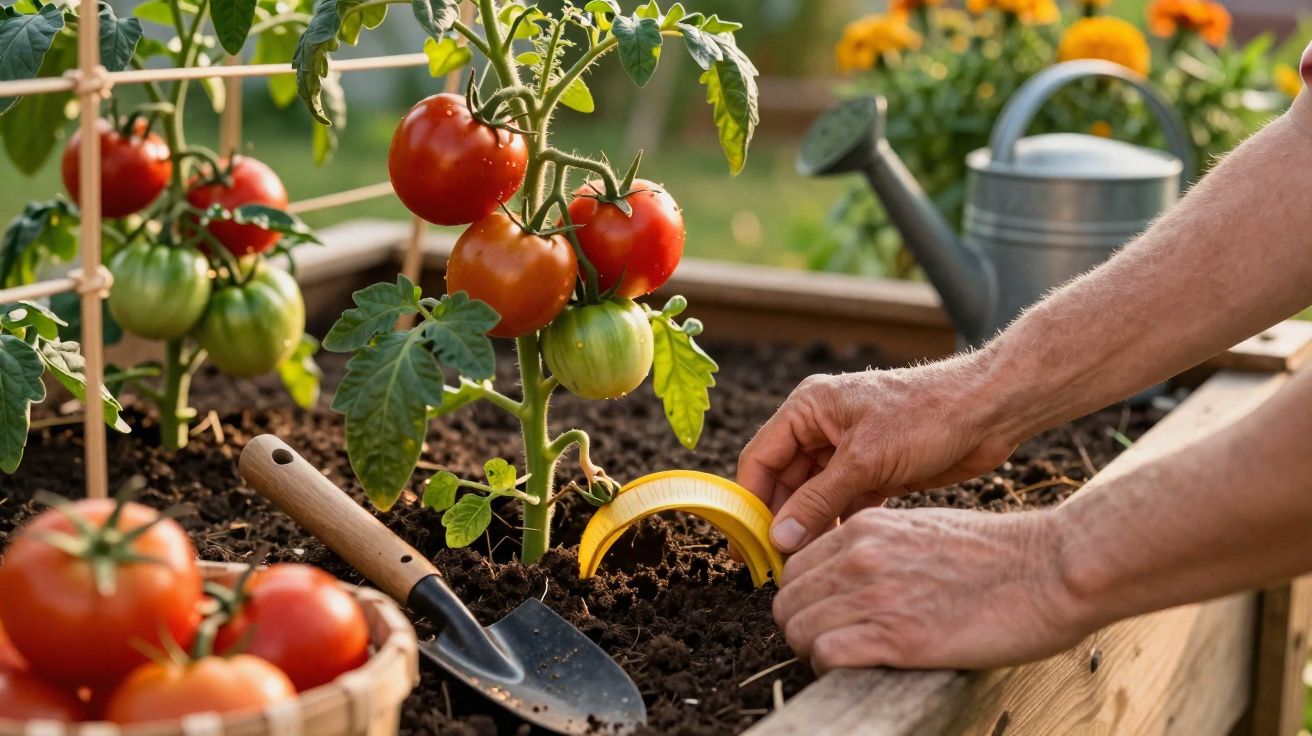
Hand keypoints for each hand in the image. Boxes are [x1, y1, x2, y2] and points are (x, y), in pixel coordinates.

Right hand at [737, 366, 1015, 552]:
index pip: (760, 459)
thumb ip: (818, 501)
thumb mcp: (866, 460)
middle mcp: (821, 426)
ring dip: (810, 528)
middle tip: (778, 566)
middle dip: (781, 521)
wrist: (989, 412)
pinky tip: (838, 554)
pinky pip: (842, 503)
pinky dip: (838, 525)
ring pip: (813, 496)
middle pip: (784, 481)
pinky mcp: (874, 470)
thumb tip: (778, 539)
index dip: (750, 502)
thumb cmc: (927, 417)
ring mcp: (848, 449)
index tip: (745, 546)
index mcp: (808, 408)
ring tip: (806, 567)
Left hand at [774, 507, 1089, 672]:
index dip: (805, 598)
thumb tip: (852, 576)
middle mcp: (860, 556)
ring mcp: (875, 594)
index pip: (794, 568)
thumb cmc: (998, 555)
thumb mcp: (922, 529)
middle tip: (832, 642)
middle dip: (802, 626)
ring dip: (814, 649)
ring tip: (848, 657)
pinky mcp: (896, 636)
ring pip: (797, 629)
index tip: (825, 615)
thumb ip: (878, 547)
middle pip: (787, 601)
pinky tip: (861, 666)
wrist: (1050, 570)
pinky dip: (831, 666)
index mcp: (865, 529)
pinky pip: (826, 653)